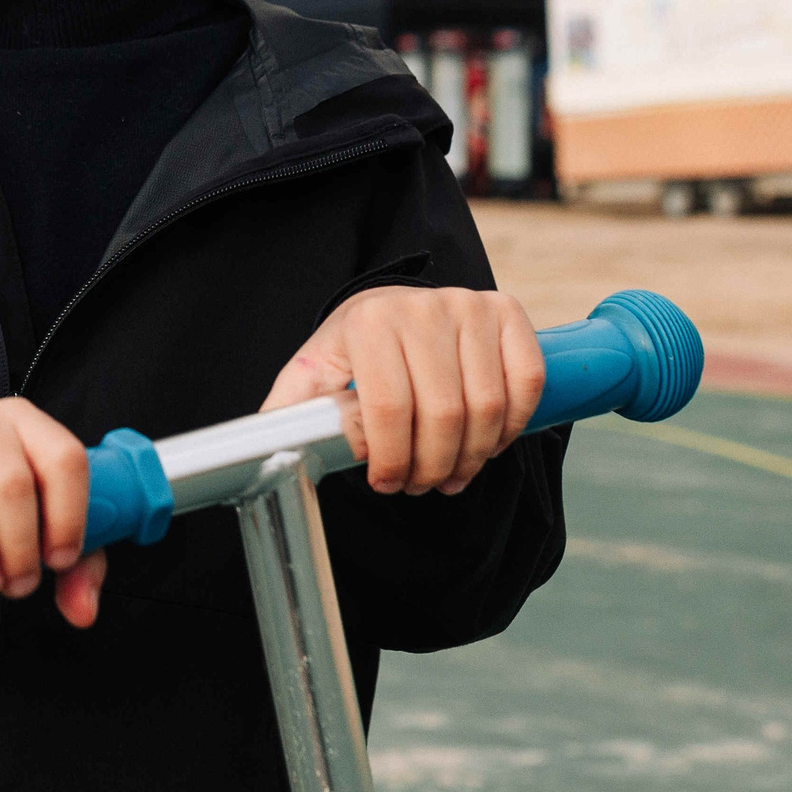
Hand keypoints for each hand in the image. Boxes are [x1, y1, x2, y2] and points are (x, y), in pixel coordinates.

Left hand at [262, 286, 543, 496]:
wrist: (391, 311)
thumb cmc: (351, 353)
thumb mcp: (312, 377)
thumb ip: (290, 414)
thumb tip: (265, 455)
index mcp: (367, 321)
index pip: (388, 409)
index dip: (390, 459)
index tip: (385, 483)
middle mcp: (421, 307)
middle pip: (443, 414)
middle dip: (431, 467)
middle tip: (420, 485)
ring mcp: (469, 306)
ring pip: (486, 407)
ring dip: (471, 457)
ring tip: (449, 474)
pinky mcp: (507, 313)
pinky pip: (526, 382)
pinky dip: (511, 426)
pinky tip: (486, 444)